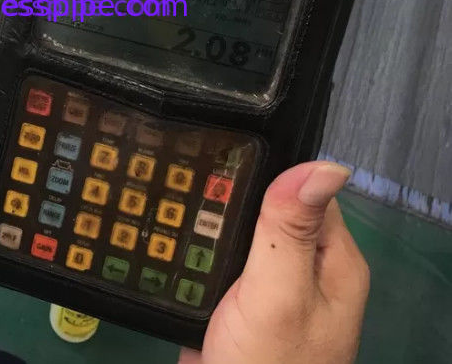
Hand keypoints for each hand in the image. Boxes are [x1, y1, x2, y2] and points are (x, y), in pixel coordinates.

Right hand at [179, 161, 368, 363]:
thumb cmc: (266, 362)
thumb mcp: (281, 291)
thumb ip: (292, 230)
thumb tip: (326, 164)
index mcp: (332, 260)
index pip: (305, 191)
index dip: (266, 172)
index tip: (221, 156)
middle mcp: (306, 269)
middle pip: (268, 209)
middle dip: (228, 198)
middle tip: (182, 176)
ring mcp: (271, 288)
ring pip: (237, 233)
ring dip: (207, 222)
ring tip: (167, 198)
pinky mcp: (237, 302)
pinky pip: (218, 259)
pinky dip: (196, 249)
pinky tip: (169, 236)